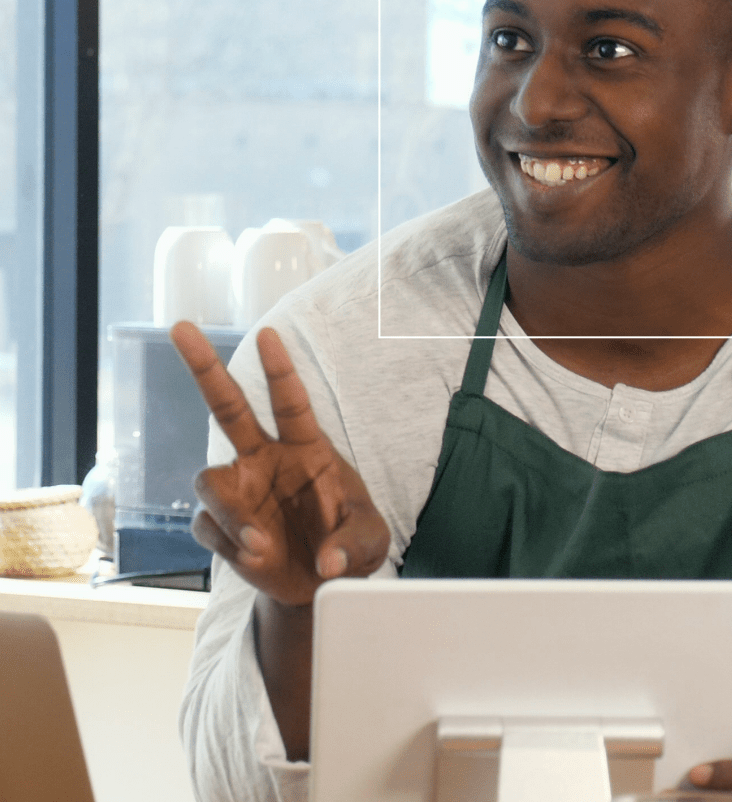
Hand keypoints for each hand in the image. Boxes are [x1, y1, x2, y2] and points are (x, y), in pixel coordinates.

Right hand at [171, 320, 390, 605]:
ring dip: (230, 512)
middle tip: (182, 327)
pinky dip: (227, 544)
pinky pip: (207, 525)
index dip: (279, 368)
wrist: (319, 584)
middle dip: (204, 368)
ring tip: (260, 545)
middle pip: (229, 406)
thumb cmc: (349, 545)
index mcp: (307, 448)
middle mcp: (266, 460)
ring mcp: (240, 490)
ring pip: (210, 479)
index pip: (290, 401)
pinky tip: (254, 558)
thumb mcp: (370, 543)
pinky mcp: (223, 526)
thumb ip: (355, 547)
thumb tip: (330, 560)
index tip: (269, 333)